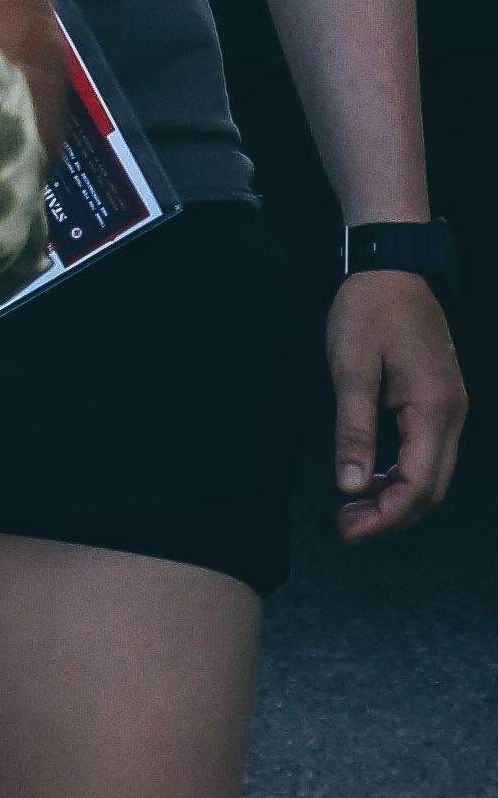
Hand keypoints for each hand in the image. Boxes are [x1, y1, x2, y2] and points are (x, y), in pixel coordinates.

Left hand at [330, 266, 464, 542]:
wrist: (392, 265)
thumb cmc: (369, 309)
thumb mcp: (351, 368)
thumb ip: (353, 430)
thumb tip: (350, 486)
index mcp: (434, 410)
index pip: (417, 486)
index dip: (385, 518)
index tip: (349, 532)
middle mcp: (452, 415)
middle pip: (431, 490)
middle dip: (391, 517)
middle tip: (346, 528)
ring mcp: (450, 408)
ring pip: (432, 474)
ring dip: (395, 498)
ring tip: (352, 507)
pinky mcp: (439, 400)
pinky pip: (427, 453)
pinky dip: (401, 474)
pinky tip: (371, 476)